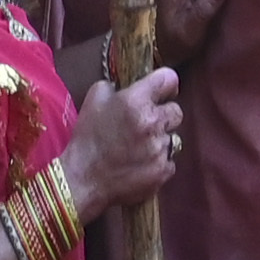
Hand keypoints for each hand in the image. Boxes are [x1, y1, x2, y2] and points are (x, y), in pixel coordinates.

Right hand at [61, 65, 182, 215]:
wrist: (82, 181)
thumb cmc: (86, 140)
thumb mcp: (93, 100)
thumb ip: (114, 87)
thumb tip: (127, 88)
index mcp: (136, 100)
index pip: (168, 79)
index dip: (166, 84)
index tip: (162, 92)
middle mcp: (152, 122)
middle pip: (176, 111)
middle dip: (163, 116)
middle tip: (146, 125)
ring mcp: (160, 148)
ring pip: (173, 138)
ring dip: (159, 141)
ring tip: (138, 149)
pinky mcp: (163, 170)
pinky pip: (170, 162)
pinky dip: (158, 163)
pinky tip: (140, 165)